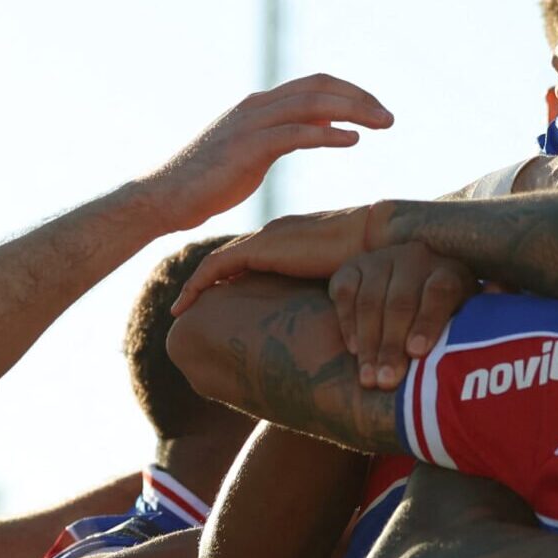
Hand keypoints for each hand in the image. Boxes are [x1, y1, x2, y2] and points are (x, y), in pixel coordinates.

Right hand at [144, 74, 390, 231]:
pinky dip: (327, 135)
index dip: (349, 92)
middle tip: (390, 116)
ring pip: (312, 105)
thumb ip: (286, 137)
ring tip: (382, 124)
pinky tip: (352, 141)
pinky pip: (296, 135)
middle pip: (320, 87)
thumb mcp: (255, 153)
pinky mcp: (248, 148)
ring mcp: (252, 124)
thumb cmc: (209, 181)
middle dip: (360, 97)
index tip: (376, 109)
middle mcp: (258, 106)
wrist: (166, 196)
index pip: (314, 85)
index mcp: (260, 105)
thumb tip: (319, 131)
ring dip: (353, 111)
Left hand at [173, 201, 396, 313]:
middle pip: (228, 259)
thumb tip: (334, 322)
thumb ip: (327, 290)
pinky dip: (196, 285)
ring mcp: (264, 240)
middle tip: (186, 307)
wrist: (377, 236)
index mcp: (289, 239)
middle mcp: (271, 235)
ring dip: (195, 286)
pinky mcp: (261, 249)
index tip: (215, 301)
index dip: (228, 278)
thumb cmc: (371, 262)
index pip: (249, 258)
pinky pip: (215, 267)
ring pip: (216, 263)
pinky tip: (185, 307)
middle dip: (204, 282)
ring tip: (180, 310)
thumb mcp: (340, 278)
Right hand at [331, 243, 476, 389]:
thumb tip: (502, 292)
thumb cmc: (450, 317)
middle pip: (401, 301)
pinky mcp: (353, 266)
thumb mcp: (472, 315)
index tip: (417, 353)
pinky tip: (354, 350)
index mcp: (450, 271)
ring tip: (369, 378)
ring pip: (370, 300)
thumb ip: (488, 311)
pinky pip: (345, 293)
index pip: (439, 291)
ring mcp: (382, 259)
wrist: (412, 292)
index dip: (428, 322)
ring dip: (368, 342)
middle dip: (391, 346)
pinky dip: (347, 322)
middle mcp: (416, 258)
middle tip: (387, 382)